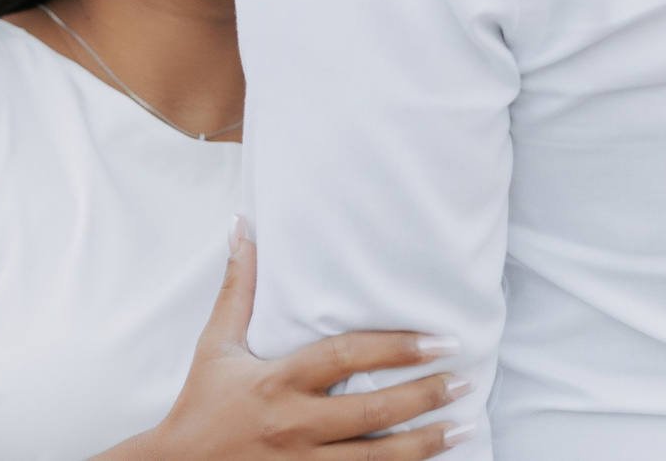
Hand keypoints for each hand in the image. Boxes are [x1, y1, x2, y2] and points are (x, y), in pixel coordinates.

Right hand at [116, 219, 471, 459]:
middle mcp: (295, 424)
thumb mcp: (216, 344)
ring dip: (426, 443)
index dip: (395, 347)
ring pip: (376, 458)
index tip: (439, 340)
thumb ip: (238, 288)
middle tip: (464, 381)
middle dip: (424, 396)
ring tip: (464, 426)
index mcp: (277, 381)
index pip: (346, 358)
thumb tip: (243, 227)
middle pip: (372, 411)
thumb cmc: (201, 404)